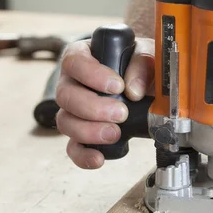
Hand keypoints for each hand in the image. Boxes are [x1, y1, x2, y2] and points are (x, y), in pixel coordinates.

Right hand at [55, 38, 154, 168]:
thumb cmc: (140, 64)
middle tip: (120, 113)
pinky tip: (98, 158)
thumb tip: (133, 90)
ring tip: (114, 133)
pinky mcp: (81, 133)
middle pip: (65, 96)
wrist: (147, 83)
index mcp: (82, 57)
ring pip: (65, 122)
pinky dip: (83, 155)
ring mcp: (74, 110)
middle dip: (92, 108)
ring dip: (88, 131)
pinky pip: (73, 146)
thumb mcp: (146, 54)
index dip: (91, 75)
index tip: (117, 86)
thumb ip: (142, 64)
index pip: (73, 62)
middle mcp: (72, 83)